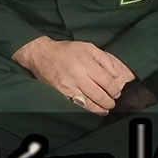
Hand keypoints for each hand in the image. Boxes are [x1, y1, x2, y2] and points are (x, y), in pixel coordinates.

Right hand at [12, 36, 134, 115]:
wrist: (41, 55)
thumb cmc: (66, 51)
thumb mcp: (87, 47)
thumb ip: (104, 59)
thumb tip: (117, 73)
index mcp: (85, 62)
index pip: (107, 81)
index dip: (115, 89)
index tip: (116, 91)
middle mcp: (78, 75)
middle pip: (100, 94)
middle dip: (110, 100)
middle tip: (113, 100)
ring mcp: (69, 85)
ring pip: (90, 102)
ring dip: (102, 107)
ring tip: (107, 106)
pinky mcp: (62, 93)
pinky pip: (79, 105)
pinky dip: (91, 109)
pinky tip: (97, 110)